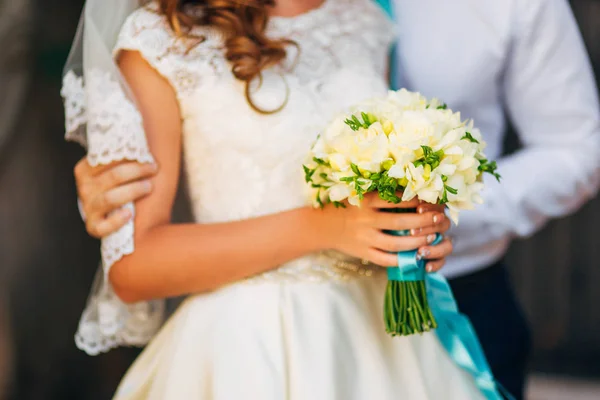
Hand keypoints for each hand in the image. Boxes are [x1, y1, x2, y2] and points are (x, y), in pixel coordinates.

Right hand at [74, 157, 157, 237]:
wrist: (107, 212)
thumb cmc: (115, 184)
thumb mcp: (112, 167)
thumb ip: (120, 154)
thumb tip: (141, 132)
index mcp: (84, 170)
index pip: (106, 159)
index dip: (130, 157)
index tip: (148, 156)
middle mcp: (84, 188)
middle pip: (114, 176)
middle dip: (137, 171)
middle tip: (154, 169)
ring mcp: (88, 208)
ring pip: (111, 198)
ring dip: (133, 191)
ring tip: (149, 186)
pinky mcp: (93, 227)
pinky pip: (103, 227)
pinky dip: (116, 221)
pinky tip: (130, 214)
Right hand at [317, 192, 449, 266]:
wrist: (321, 225)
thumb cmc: (345, 205)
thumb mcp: (360, 193)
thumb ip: (382, 192)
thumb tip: (414, 189)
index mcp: (366, 200)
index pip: (398, 200)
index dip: (418, 200)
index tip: (433, 199)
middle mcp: (366, 219)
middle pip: (401, 221)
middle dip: (424, 221)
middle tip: (440, 219)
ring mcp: (364, 238)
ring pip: (397, 243)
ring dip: (417, 241)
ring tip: (432, 237)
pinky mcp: (363, 252)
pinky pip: (385, 259)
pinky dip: (402, 259)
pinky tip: (415, 256)